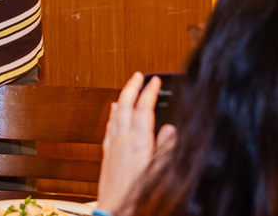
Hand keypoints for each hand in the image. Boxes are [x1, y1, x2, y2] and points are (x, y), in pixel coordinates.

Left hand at [96, 72, 176, 215]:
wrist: (114, 206)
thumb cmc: (138, 192)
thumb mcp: (160, 171)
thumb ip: (165, 148)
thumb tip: (171, 128)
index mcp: (139, 141)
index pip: (144, 108)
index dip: (149, 91)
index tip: (154, 80)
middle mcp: (123, 138)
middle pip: (125, 104)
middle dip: (131, 87)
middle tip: (138, 75)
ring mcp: (113, 144)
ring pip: (115, 113)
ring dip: (122, 97)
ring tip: (128, 88)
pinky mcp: (107, 152)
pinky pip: (109, 125)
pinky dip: (113, 113)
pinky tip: (113, 112)